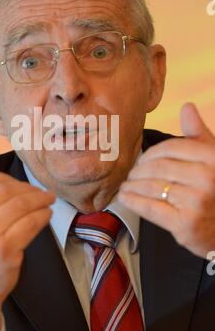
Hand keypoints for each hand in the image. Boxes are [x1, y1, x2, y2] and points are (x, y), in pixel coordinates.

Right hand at [0, 149, 54, 330]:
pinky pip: (30, 222)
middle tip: (39, 192)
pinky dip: (43, 215)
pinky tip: (46, 213)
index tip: (18, 184)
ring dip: (39, 199)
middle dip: (26, 188)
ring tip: (47, 199)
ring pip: (20, 204)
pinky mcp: (4, 249)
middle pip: (4, 190)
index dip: (6, 178)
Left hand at [118, 103, 214, 257]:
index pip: (170, 148)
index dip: (150, 153)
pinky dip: (132, 200)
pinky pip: (149, 207)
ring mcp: (195, 202)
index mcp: (212, 158)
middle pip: (157, 167)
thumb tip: (187, 106)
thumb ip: (198, 134)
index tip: (142, 159)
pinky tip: (125, 197)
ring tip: (126, 185)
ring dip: (132, 185)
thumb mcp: (213, 160)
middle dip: (139, 170)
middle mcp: (206, 178)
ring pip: (150, 186)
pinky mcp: (184, 224)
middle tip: (132, 174)